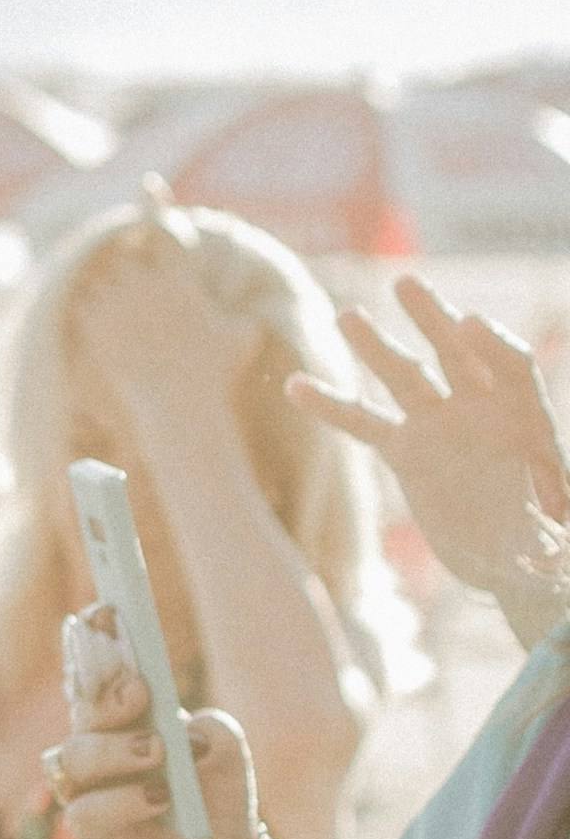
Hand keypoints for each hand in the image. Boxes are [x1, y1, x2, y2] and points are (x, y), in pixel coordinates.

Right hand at [48, 635, 261, 838]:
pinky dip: (126, 799)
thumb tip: (183, 733)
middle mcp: (96, 744)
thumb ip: (210, 727)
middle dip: (103, 692)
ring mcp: (87, 787)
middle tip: (140, 690)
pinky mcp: (89, 830)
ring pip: (74, 754)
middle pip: (79, 705)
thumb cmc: (213, 794)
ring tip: (158, 751)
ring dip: (117, 749)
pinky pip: (88, 809)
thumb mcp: (226, 749)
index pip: (93, 667)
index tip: (107, 610)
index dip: (92, 636)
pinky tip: (159, 796)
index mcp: (122, 714)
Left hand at [76, 205, 248, 459]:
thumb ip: (247, 320)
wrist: (178, 407)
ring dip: (105, 288)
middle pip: (126, 254)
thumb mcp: (240, 341)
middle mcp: (145, 282)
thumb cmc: (214, 376)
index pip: (165, 229)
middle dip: (128, 266)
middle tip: (131, 286)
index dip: (157, 206)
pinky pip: (82, 304)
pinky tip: (95, 323)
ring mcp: (115, 301)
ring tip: (116, 309)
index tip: (149, 183)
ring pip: (99, 277)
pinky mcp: (92, 324)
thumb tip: (263, 316)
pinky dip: (88, 312)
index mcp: (178, 277)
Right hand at [294, 272, 569, 626]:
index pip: (512, 367)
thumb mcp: (562, 538)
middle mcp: (482, 411)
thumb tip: (548, 553)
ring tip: (347, 316)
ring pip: (405, 376)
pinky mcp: (406, 450)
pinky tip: (295, 387)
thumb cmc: (554, 541)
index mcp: (529, 420)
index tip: (470, 324)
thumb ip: (553, 538)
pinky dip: (331, 405)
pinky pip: (365, 423)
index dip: (494, 344)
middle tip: (405, 285)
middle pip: (457, 353)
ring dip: (375, 346)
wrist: (516, 554)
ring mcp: (440, 425)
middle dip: (433, 319)